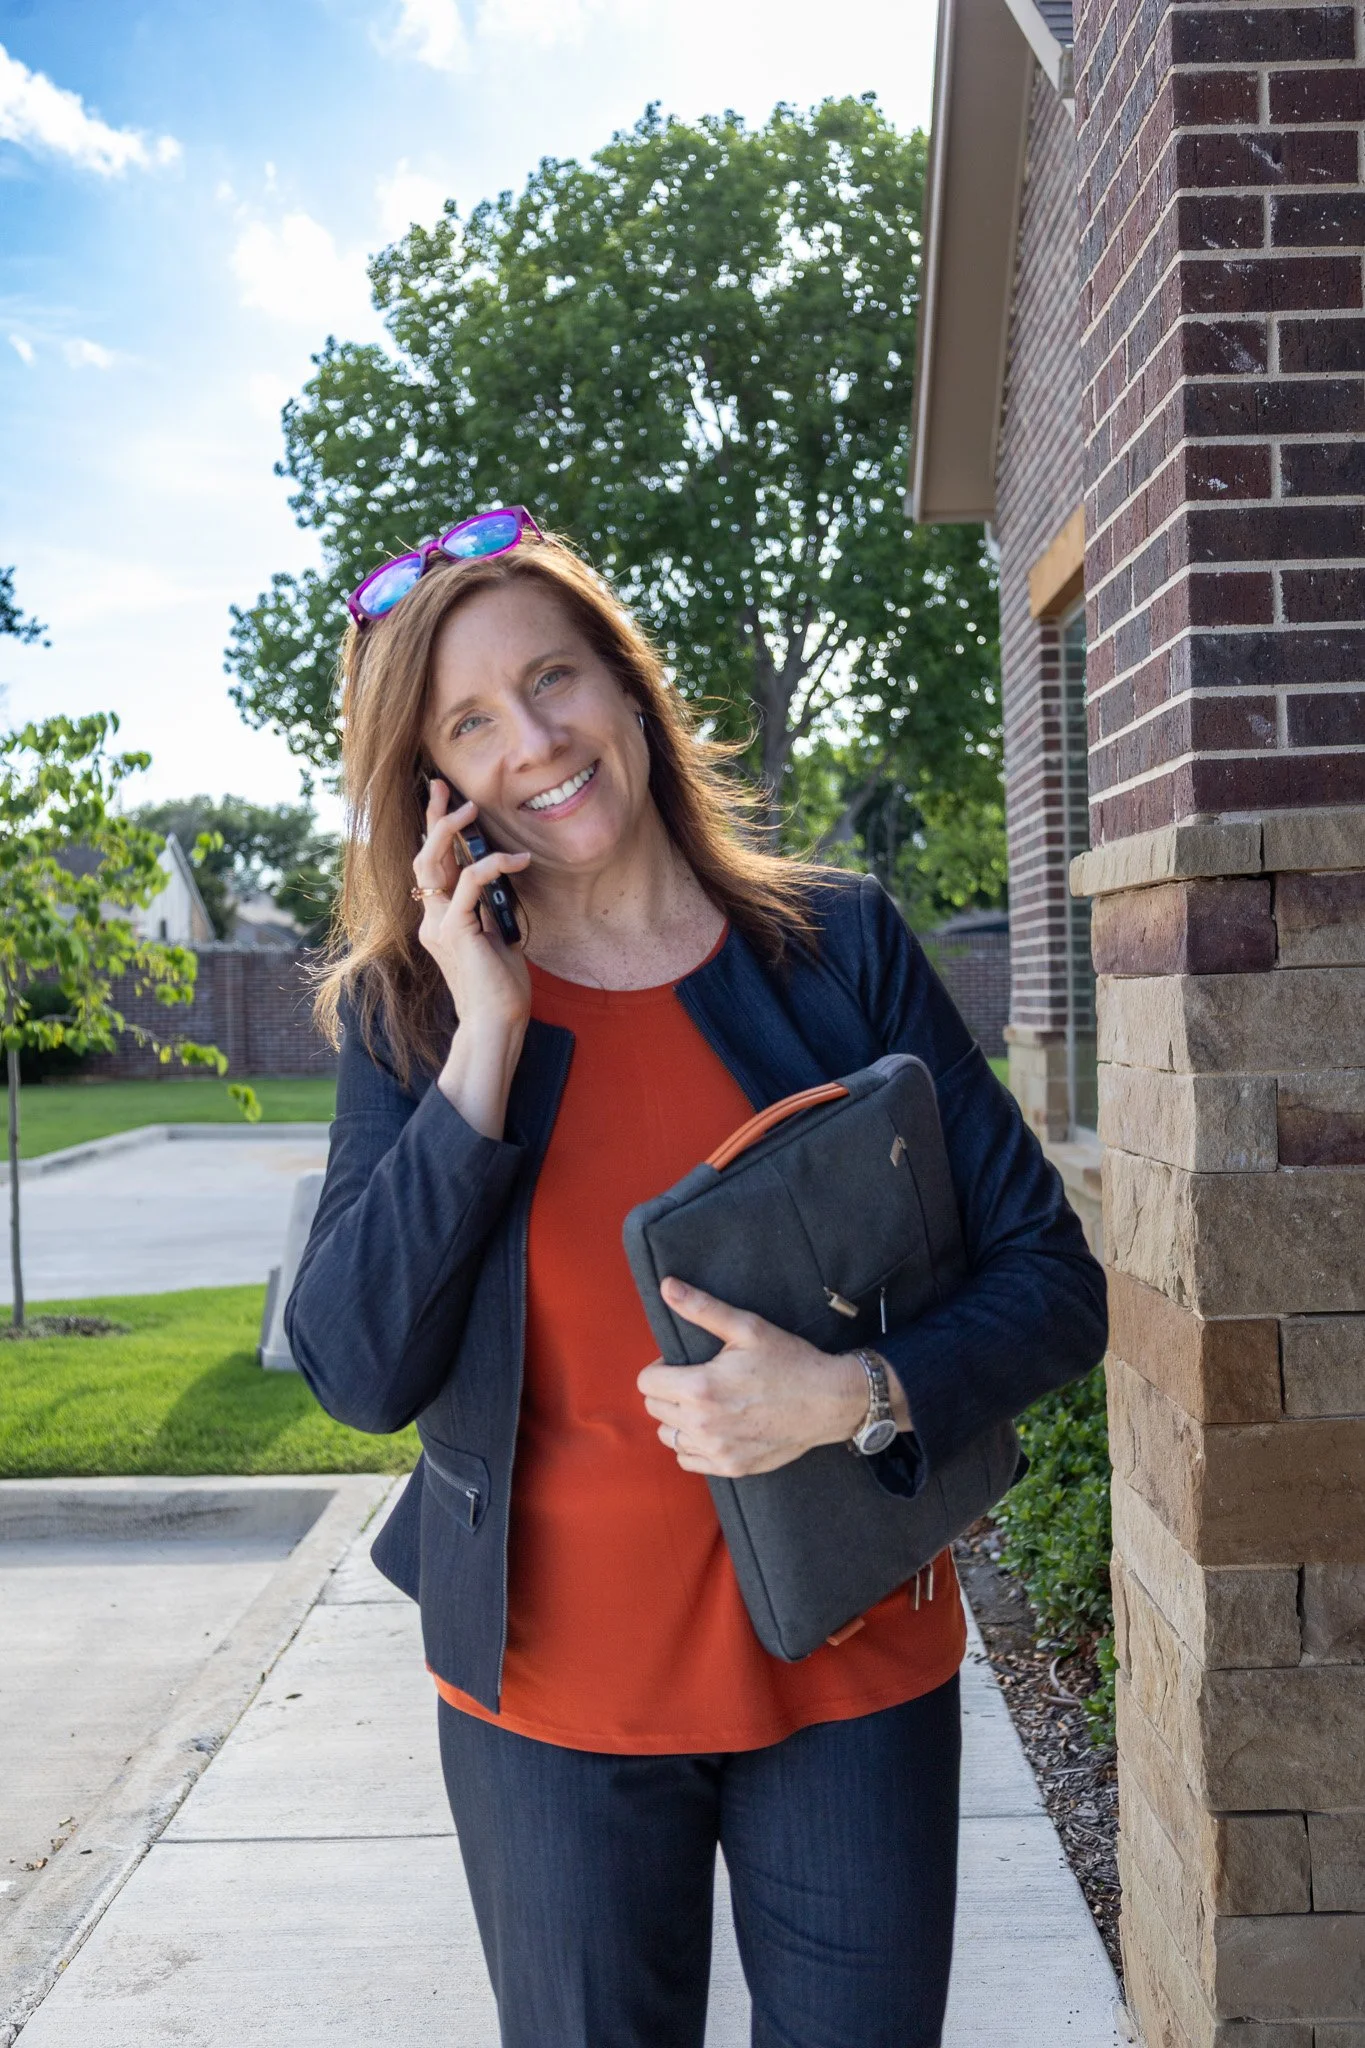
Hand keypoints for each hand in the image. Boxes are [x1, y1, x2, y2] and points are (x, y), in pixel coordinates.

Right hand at [414, 781, 531, 1030]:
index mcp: (441, 919)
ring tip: (470, 809)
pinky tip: (517, 859)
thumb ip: (488, 908)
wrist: (496, 1022)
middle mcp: (432, 919)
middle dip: (431, 818)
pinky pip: (469, 884)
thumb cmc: (501, 986)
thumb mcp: (496, 936)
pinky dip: (492, 865)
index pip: (432, 867)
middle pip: (422, 858)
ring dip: (448, 831)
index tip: (442, 800)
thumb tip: (499, 879)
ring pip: (431, 864)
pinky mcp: (456, 931)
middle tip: (441, 786)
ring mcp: (439, 924)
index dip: (433, 832)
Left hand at [637, 1278, 908, 1477]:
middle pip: (654, 1408)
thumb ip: (702, 1308)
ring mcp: (717, 1450)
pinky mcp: (731, 1467)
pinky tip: (712, 1427)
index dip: (661, 1367)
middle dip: (668, 1390)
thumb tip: (667, 1286)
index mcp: (701, 1388)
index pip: (647, 1382)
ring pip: (667, 1436)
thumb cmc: (789, 1361)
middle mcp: (703, 1425)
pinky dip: (692, 1444)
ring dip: (677, 1419)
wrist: (829, 1401)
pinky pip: (688, 1460)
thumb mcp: (747, 1328)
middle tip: (697, 1379)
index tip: (682, 1363)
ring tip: (703, 1404)